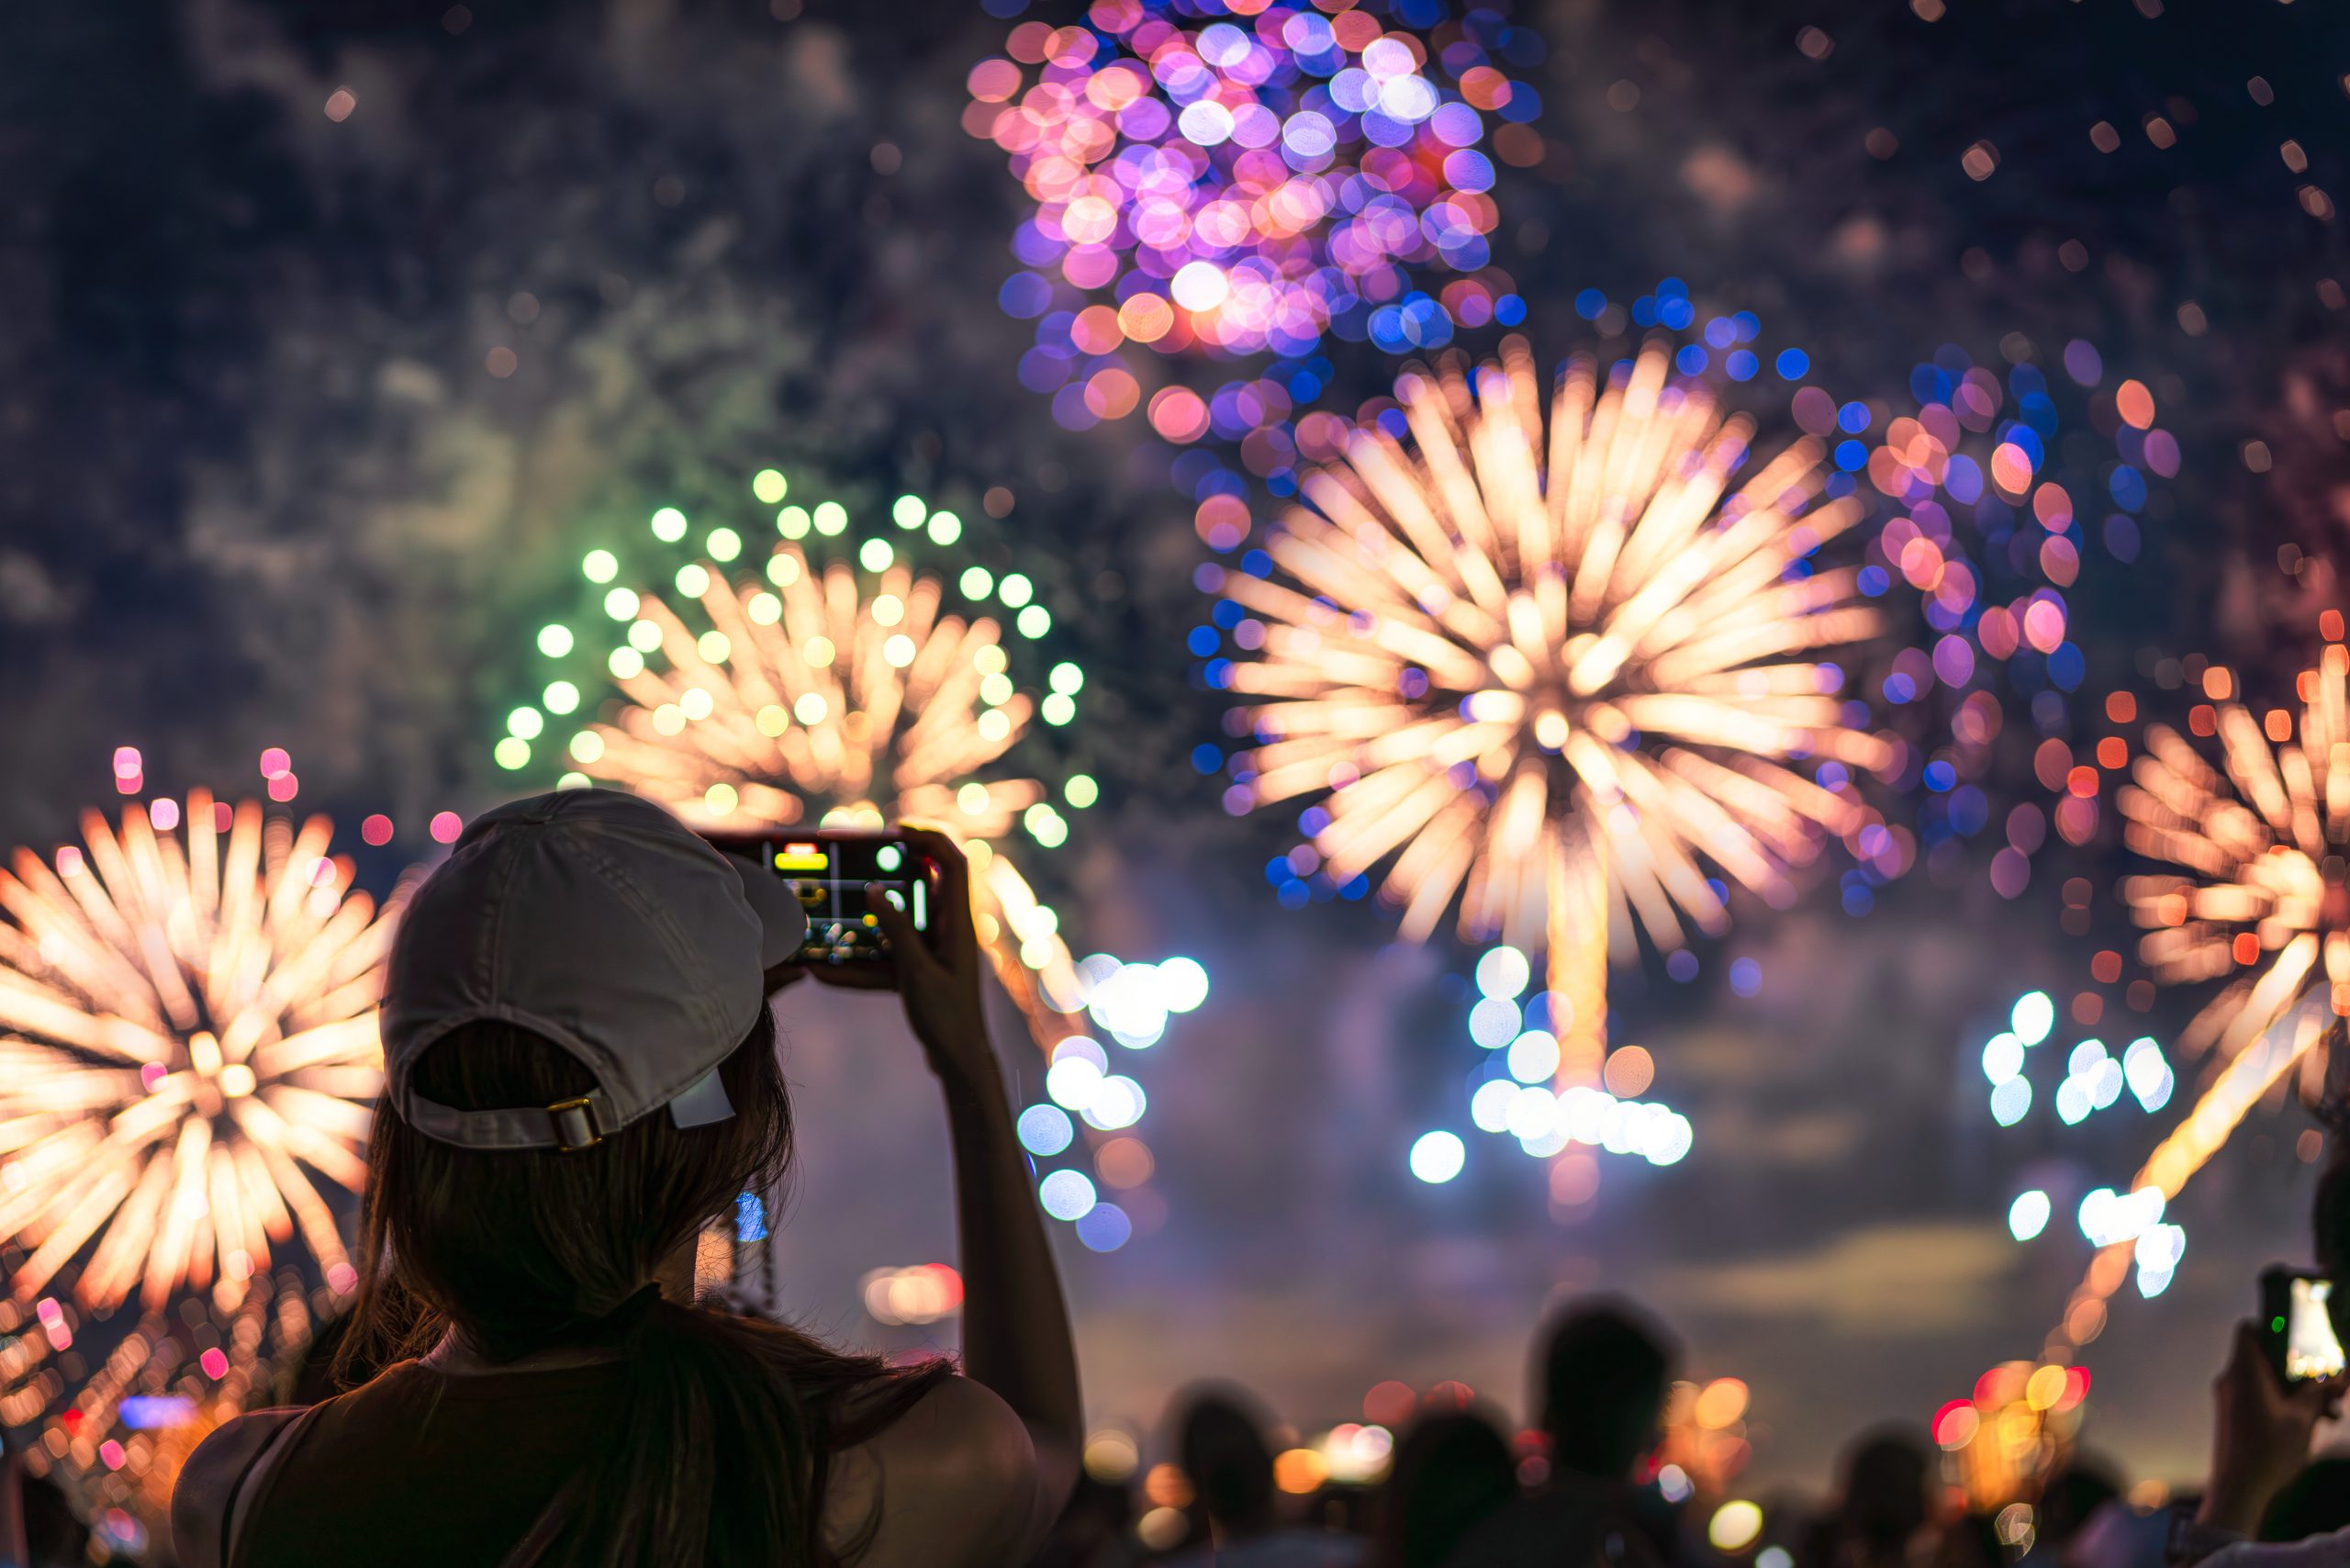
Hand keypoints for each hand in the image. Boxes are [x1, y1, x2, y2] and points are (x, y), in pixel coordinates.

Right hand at [785, 827, 997, 1095]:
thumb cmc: (947, 1018)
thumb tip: (875, 890)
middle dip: (891, 874)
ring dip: (869, 922)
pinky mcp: (921, 971)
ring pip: (900, 924)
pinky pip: (888, 957)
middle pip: (924, 887)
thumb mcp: (916, 972)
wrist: (959, 1062)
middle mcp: (950, 931)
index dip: (930, 838)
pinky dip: (861, 964)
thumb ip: (897, 930)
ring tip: (833, 920)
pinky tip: (826, 974)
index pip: (953, 864)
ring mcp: (936, 951)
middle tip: (858, 866)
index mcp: (960, 923)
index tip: (897, 829)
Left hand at [2200, 1319, 2340, 1532]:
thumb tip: (2338, 1377)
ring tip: (2328, 1412)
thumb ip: (2318, 1392)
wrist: (2238, 1487)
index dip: (2274, 1327)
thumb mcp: (2303, 1418)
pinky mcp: (2233, 1415)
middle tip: (2329, 1386)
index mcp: (2244, 1371)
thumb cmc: (2269, 1449)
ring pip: (2266, 1380)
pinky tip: (2311, 1423)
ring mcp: (2230, 1397)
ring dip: (2296, 1391)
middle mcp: (2231, 1379)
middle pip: (2264, 1357)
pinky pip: (2259, 1397)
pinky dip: (2283, 1403)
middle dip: (2300, 1369)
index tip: (2302, 1338)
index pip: (2249, 1330)